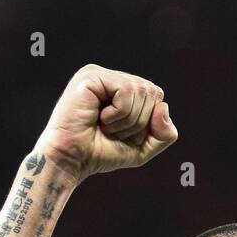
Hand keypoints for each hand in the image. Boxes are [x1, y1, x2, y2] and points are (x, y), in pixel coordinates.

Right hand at [34, 65, 177, 182]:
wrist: (71, 161)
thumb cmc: (101, 153)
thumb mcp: (143, 148)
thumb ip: (164, 133)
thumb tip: (164, 106)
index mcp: (122, 89)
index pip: (156, 95)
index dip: (148, 121)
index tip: (123, 134)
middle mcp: (111, 78)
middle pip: (152, 92)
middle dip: (139, 121)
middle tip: (113, 131)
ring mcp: (100, 75)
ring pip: (140, 90)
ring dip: (127, 119)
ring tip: (105, 126)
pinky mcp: (91, 76)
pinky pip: (126, 90)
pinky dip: (119, 113)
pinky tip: (99, 118)